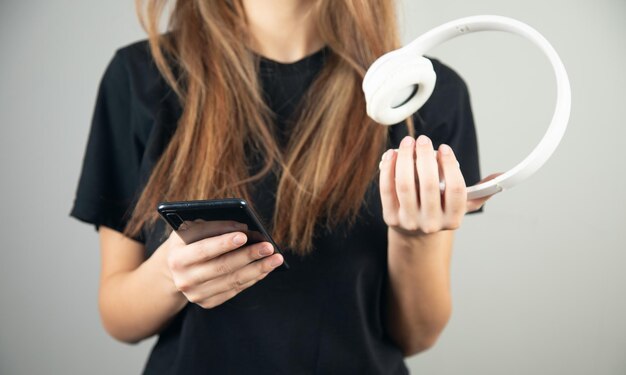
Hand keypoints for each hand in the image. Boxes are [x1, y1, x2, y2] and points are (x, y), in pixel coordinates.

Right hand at [161, 221, 283, 308]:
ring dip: (258, 269)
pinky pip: (235, 290)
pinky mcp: (208, 302)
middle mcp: (184, 279)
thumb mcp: (192, 228)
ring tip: (276, 258)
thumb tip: (244, 228)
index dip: (223, 243)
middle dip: (248, 256)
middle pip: (222, 267)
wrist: (176, 268)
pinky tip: (266, 268)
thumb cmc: (189, 241)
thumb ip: (214, 226)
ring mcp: (196, 294)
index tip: (244, 235)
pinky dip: (253, 278)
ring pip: (232, 281)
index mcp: (176, 258)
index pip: (203, 250)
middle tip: (268, 247)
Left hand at [379, 135, 495, 236]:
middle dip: (425, 157)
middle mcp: (432, 223)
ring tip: (409, 142)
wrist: (415, 234)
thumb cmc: (440, 210)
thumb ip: (480, 191)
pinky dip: (388, 169)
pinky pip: (387, 189)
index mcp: (454, 218)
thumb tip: (500, 176)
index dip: (450, 166)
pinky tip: (392, 154)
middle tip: (424, 139)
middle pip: (429, 185)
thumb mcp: (462, 205)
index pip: (456, 189)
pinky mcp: (390, 218)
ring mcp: (410, 222)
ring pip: (405, 185)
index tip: (444, 148)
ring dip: (405, 159)